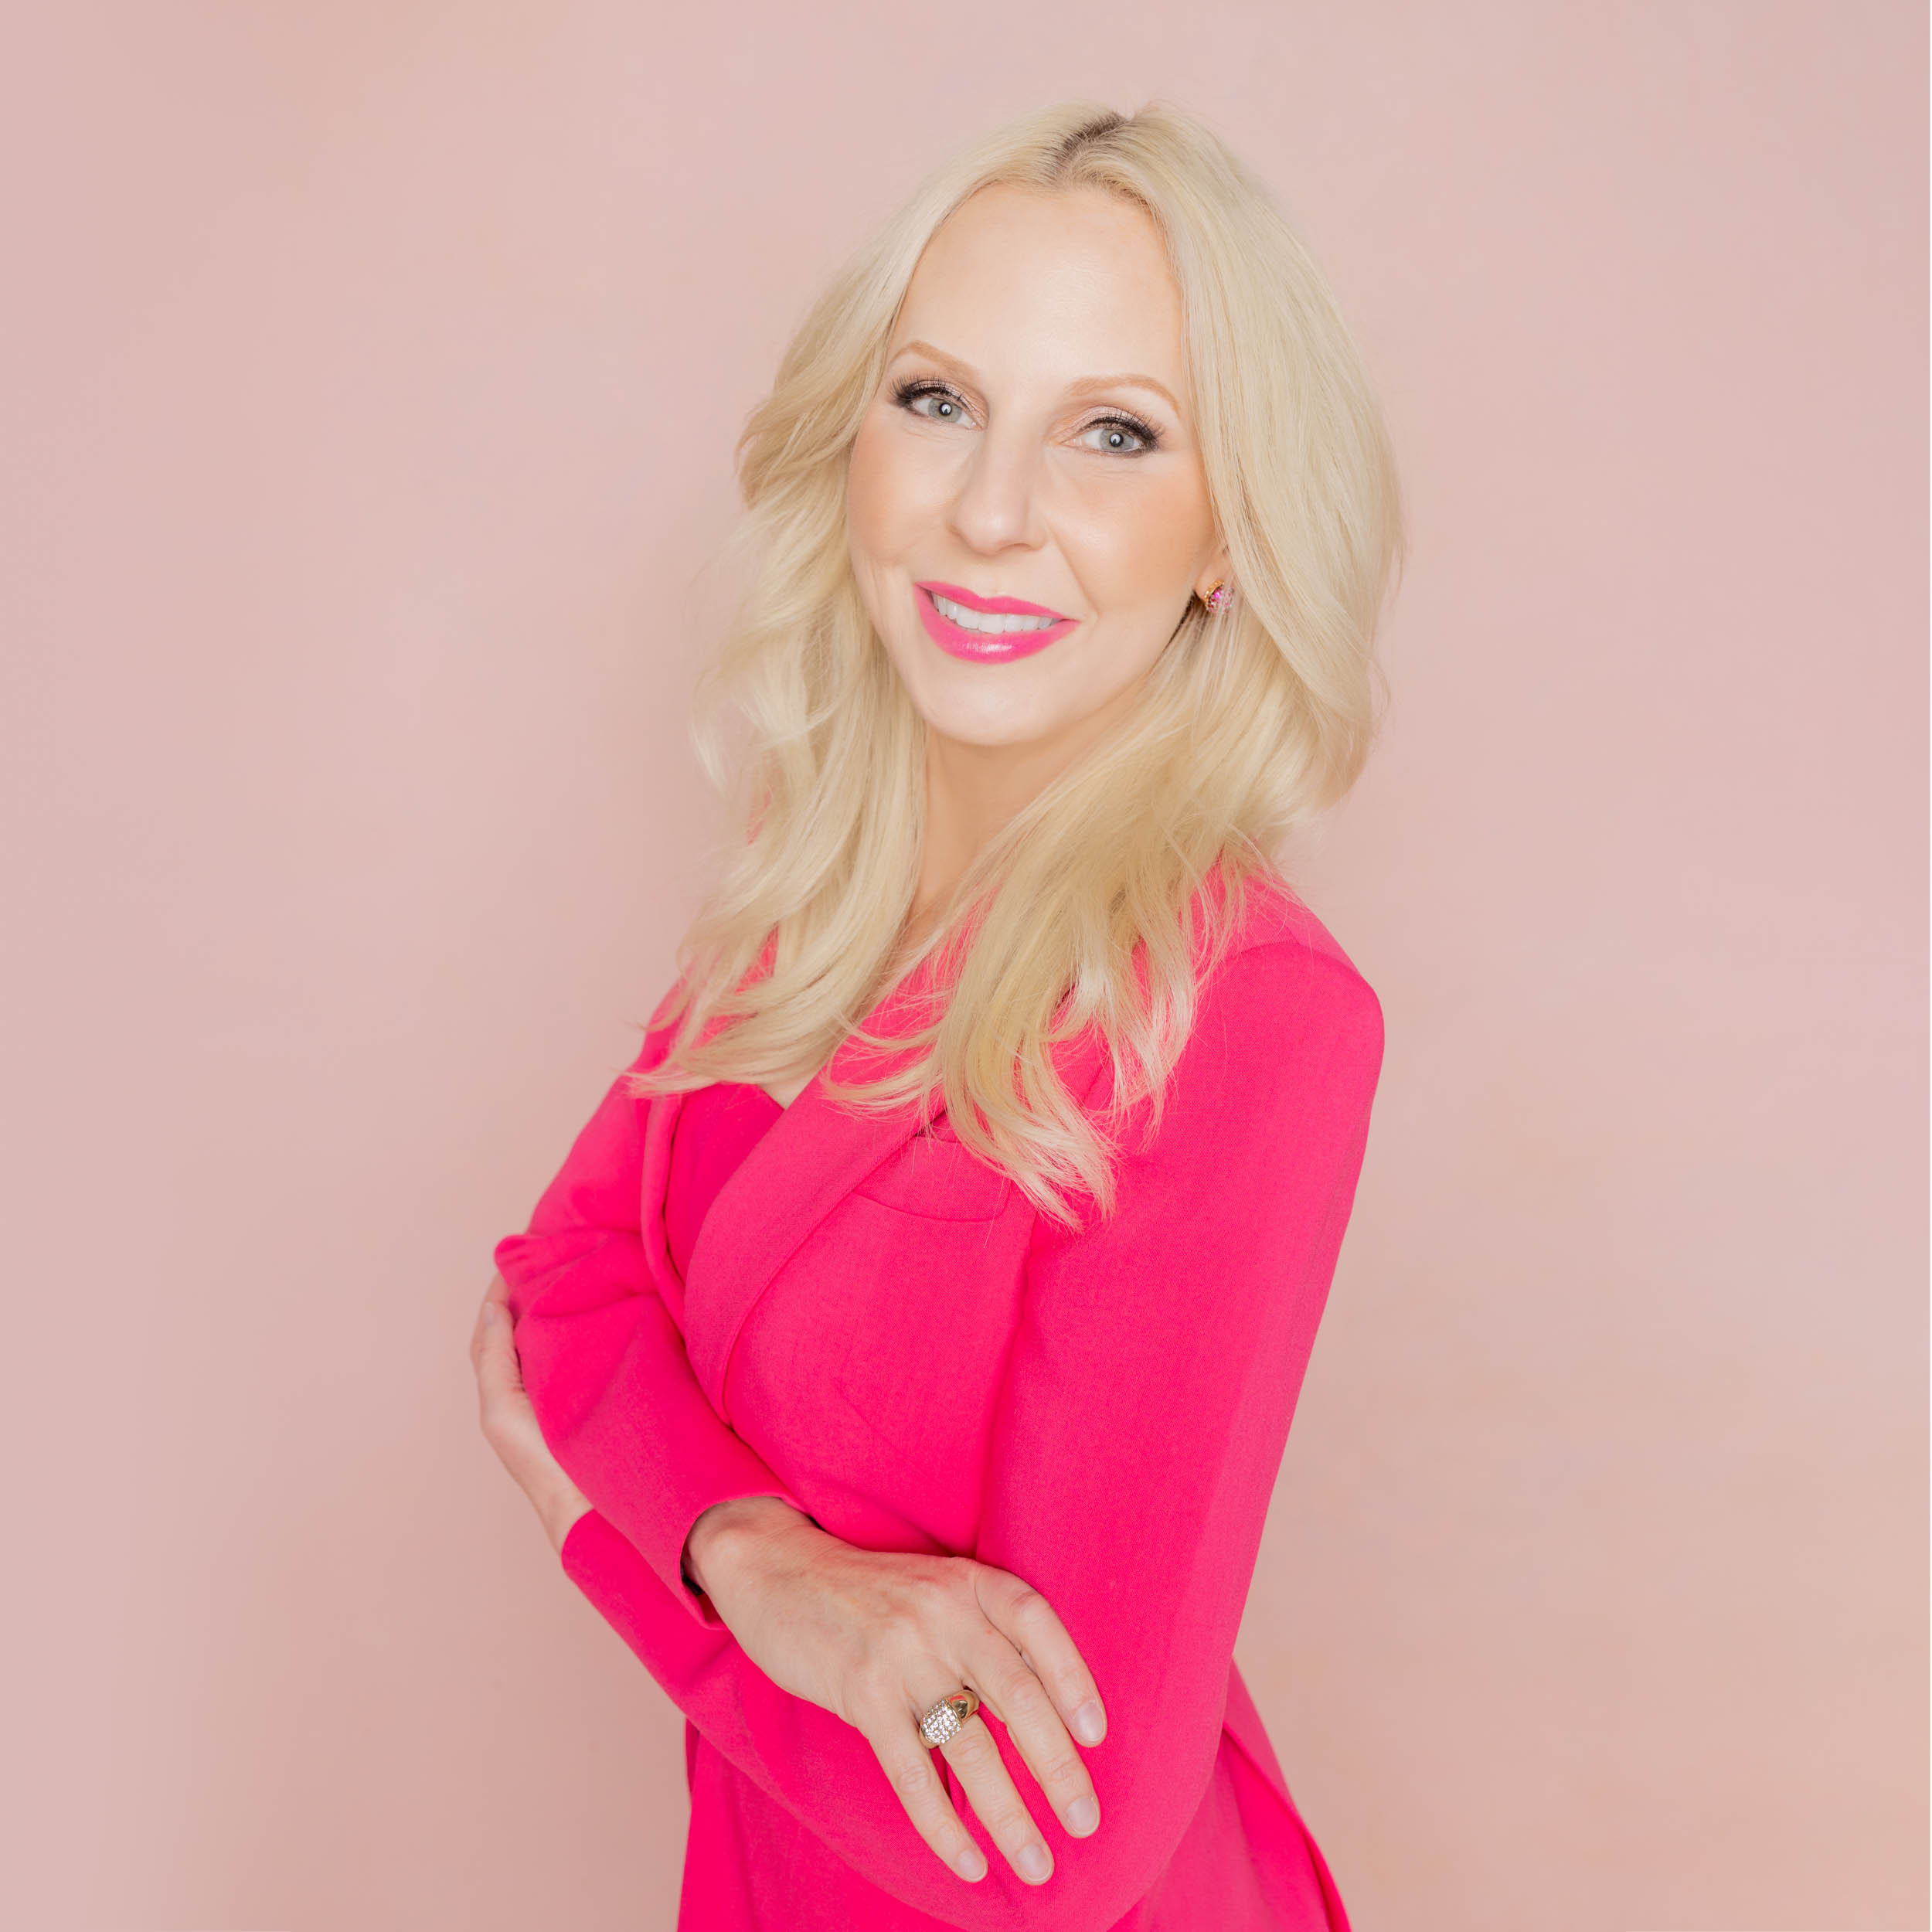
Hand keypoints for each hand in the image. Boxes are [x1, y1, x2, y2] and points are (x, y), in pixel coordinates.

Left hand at [470, 1274, 593, 1554]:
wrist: (596, 1510)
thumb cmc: (543, 1465)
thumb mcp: (503, 1411)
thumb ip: (493, 1360)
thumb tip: (492, 1307)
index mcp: (508, 1387)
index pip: (499, 1324)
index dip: (507, 1287)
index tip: (527, 1249)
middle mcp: (538, 1384)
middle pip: (532, 1322)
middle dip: (541, 1286)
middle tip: (561, 1248)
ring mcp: (573, 1386)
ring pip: (565, 1330)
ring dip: (569, 1300)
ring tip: (585, 1265)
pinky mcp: (606, 1389)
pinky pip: (595, 1344)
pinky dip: (595, 1319)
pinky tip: (613, 1301)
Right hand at [685, 1496, 1107, 1888]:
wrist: (779, 1570)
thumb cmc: (872, 1593)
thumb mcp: (935, 1589)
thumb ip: (983, 1634)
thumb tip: (1048, 1717)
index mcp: (968, 1581)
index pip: (1037, 1625)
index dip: (1073, 1678)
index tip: (1097, 1736)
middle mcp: (942, 1611)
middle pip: (1015, 1693)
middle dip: (1057, 1767)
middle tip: (1085, 1822)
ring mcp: (900, 1651)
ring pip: (969, 1744)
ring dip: (1009, 1813)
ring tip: (1038, 1863)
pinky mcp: (860, 1691)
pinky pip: (911, 1772)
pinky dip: (944, 1824)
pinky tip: (969, 1862)